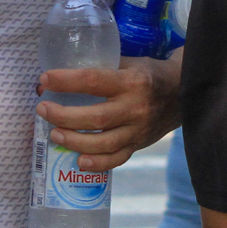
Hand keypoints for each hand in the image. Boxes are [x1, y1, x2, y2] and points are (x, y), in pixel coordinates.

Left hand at [37, 56, 178, 170]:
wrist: (183, 96)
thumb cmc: (149, 75)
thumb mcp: (129, 63)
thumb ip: (102, 68)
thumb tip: (63, 74)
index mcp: (131, 81)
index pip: (93, 81)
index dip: (66, 81)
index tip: (45, 79)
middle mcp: (135, 108)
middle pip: (95, 117)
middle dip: (64, 115)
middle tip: (43, 110)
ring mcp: (138, 130)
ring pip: (103, 143)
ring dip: (75, 141)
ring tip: (54, 134)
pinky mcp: (139, 145)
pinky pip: (116, 159)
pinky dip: (97, 164)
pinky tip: (79, 161)